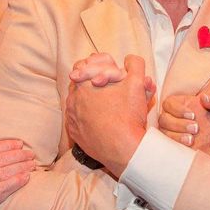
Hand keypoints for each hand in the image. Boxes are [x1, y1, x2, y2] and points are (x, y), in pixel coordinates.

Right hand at [0, 138, 35, 209]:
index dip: (6, 145)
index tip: (18, 143)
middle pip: (1, 160)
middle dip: (18, 155)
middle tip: (30, 153)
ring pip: (5, 172)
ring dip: (21, 167)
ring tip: (32, 164)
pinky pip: (4, 189)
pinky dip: (16, 182)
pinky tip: (26, 178)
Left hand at [66, 54, 150, 176]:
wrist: (124, 149)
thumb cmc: (129, 115)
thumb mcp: (138, 83)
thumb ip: (135, 64)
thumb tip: (129, 60)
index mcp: (83, 83)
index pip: (82, 65)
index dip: (96, 67)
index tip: (108, 75)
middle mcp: (72, 99)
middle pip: (79, 83)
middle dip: (92, 83)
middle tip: (109, 88)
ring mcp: (71, 117)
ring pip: (77, 102)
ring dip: (89, 100)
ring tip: (107, 104)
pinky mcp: (74, 132)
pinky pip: (76, 119)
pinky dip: (86, 117)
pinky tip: (101, 120)